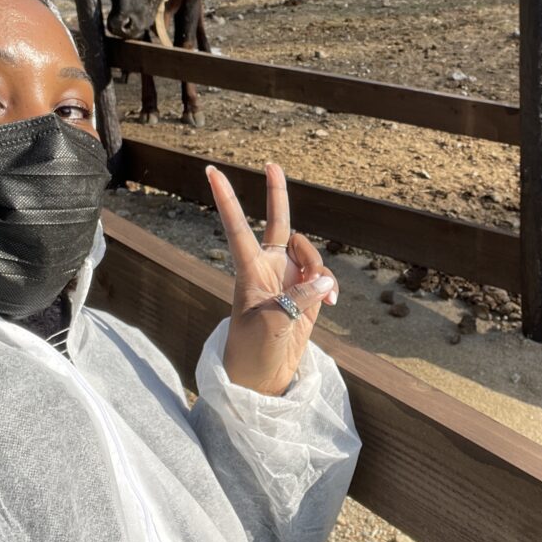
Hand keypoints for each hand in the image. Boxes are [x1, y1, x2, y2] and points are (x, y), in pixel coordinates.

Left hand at [206, 163, 337, 395]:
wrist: (262, 378)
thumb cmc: (252, 350)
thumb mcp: (273, 322)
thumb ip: (301, 297)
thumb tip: (325, 281)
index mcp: (249, 269)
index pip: (237, 227)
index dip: (227, 199)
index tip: (211, 171)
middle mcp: (269, 267)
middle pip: (278, 222)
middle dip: (277, 193)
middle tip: (271, 163)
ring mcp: (290, 278)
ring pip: (311, 253)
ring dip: (318, 267)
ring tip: (319, 296)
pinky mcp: (308, 294)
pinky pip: (324, 277)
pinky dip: (329, 285)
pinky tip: (330, 301)